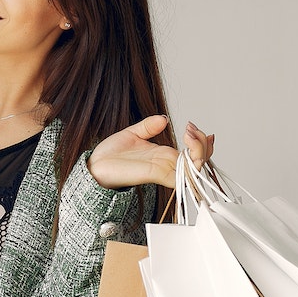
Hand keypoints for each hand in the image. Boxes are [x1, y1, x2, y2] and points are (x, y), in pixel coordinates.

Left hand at [87, 116, 215, 189]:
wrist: (94, 166)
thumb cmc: (110, 156)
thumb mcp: (132, 134)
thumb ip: (148, 127)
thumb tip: (164, 118)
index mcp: (164, 156)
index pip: (193, 153)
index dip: (201, 142)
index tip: (192, 125)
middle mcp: (167, 165)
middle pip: (199, 161)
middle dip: (203, 143)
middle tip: (191, 128)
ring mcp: (163, 171)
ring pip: (194, 169)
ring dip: (199, 150)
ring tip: (190, 133)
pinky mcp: (154, 175)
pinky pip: (179, 177)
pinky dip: (188, 166)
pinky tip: (186, 149)